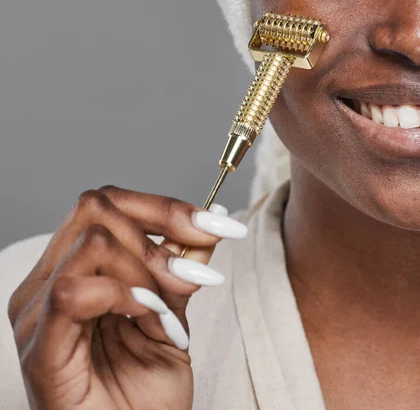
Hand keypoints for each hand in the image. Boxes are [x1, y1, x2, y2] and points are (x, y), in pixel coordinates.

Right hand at [7, 186, 246, 408]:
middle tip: (187, 276)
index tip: (214, 223)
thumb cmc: (144, 391)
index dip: (164, 206)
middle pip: (97, 207)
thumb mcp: (174, 311)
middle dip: (157, 233)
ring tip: (166, 306)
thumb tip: (213, 215)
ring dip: (145, 268)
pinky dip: (124, 294)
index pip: (108, 202)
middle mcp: (47, 279)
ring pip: (93, 242)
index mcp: (73, 265)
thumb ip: (182, 264)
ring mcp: (36, 310)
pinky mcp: (40, 345)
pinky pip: (74, 290)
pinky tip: (148, 315)